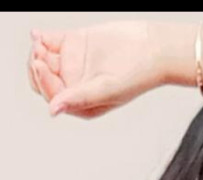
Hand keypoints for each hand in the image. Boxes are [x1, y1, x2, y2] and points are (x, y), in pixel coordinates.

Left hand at [27, 21, 162, 119]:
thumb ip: (79, 98)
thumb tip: (53, 109)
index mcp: (81, 103)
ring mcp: (74, 63)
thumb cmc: (138, 75)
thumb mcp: (106, 90)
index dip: (43, 80)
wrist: (153, 48)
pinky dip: (42, 38)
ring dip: (38, 51)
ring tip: (38, 42)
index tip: (40, 64)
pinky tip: (37, 35)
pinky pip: (52, 42)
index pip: (53, 95)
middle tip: (37, 54)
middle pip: (44, 80)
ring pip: (45, 60)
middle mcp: (75, 85)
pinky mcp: (76, 43)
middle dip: (36, 67)